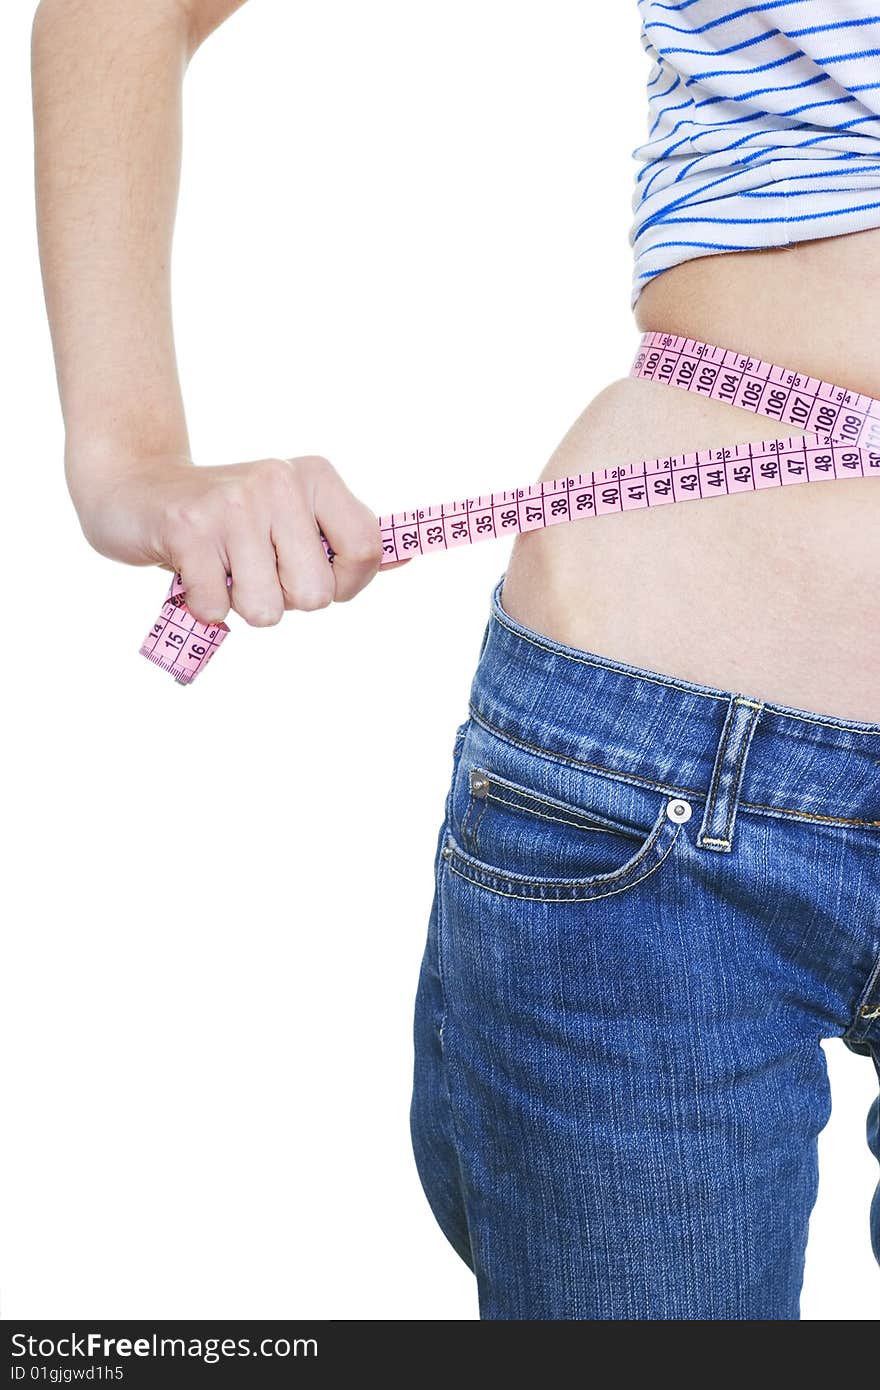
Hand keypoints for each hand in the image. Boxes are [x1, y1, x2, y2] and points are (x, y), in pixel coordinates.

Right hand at [68, 451, 404, 626]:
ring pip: (268, 609)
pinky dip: (205, 606)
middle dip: (286, 600)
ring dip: (242, 606)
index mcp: (315, 476)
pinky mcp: (188, 529)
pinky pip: (218, 609)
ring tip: (224, 569)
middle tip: (255, 570)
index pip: (367, 549)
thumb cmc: (226, 518)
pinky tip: (194, 572)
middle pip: (317, 594)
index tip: (315, 579)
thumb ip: (346, 537)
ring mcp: (233, 504)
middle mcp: (279, 481)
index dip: (347, 585)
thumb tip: (408, 555)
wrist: (134, 489)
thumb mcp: (292, 513)